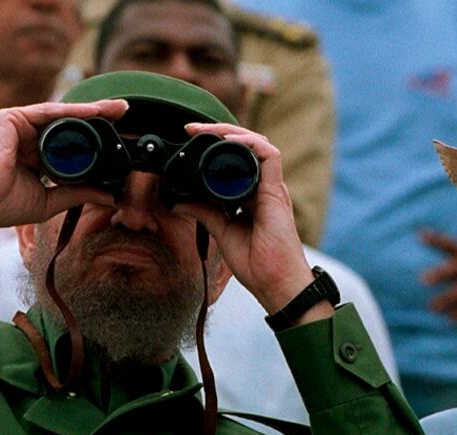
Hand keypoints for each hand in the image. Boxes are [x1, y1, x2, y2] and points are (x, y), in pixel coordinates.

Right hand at [0, 100, 128, 236]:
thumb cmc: (4, 204)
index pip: (70, 143)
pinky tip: (93, 112)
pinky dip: (72, 111)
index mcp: (34, 156)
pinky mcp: (12, 117)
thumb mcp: (51, 199)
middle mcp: (27, 137)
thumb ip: (79, 193)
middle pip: (69, 124)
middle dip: (97, 117)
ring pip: (62, 115)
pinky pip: (49, 111)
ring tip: (116, 109)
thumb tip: (110, 197)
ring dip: (90, 110)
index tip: (118, 138)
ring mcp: (19, 125)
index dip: (94, 139)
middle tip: (124, 111)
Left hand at [173, 123, 316, 316]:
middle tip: (191, 129)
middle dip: (218, 133)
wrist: (275, 283)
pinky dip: (250, 143)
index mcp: (251, 195)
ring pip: (257, 144)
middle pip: (244, 147)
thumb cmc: (258, 264)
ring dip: (231, 133)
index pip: (234, 160)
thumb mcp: (222, 232)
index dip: (213, 146)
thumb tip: (179, 202)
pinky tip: (230, 142)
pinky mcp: (277, 192)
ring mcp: (272, 188)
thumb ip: (205, 213)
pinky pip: (270, 155)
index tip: (188, 141)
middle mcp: (263, 187)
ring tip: (207, 130)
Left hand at [421, 229, 456, 320]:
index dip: (436, 240)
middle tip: (423, 279)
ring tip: (432, 307)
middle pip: (455, 268)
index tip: (420, 235)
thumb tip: (425, 248)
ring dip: (446, 299)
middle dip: (440, 273)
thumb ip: (453, 264)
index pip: (451, 245)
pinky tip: (450, 320)